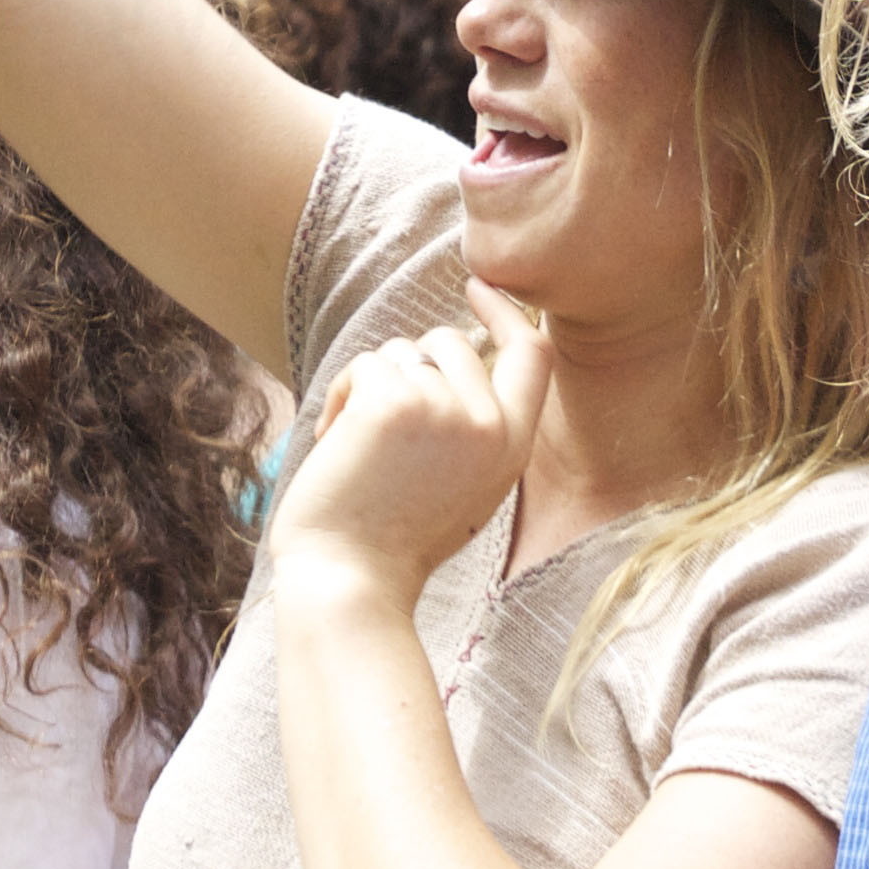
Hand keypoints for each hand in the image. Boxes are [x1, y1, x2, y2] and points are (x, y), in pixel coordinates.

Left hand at [268, 285, 547, 597]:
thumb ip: (474, 426)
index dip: (506, 314)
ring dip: (370, 386)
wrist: (349, 579)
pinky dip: (342, 396)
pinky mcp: (393, 399)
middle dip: (409, 366)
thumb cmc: (392, 541)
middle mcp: (488, 423)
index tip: (481, 288)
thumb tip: (447, 355)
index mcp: (513, 447)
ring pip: (402, 351)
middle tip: (381, 424)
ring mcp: (443, 407)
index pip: (532, 355)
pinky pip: (365, 365)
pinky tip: (336, 443)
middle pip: (451, 342)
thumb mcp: (465, 484)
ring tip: (360, 447)